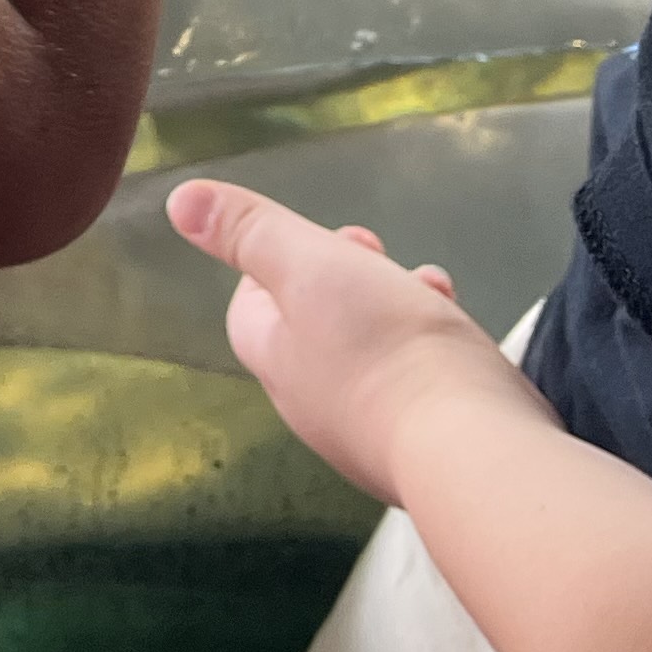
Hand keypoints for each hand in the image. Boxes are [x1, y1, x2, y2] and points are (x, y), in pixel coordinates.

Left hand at [169, 176, 546, 506]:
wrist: (471, 450)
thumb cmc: (385, 348)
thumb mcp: (310, 266)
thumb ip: (250, 232)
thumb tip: (180, 202)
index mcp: (278, 364)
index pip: (251, 308)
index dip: (275, 263)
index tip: (317, 239)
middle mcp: (316, 408)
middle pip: (315, 327)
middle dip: (345, 277)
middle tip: (374, 253)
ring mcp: (372, 435)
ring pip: (373, 351)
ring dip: (396, 304)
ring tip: (426, 284)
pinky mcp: (427, 447)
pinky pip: (418, 384)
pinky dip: (432, 347)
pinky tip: (462, 333)